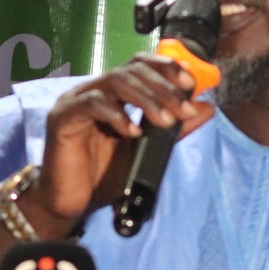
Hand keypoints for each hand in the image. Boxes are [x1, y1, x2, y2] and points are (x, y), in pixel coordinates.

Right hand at [18, 53, 215, 236]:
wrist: (71, 204)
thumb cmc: (104, 177)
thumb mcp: (148, 150)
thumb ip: (175, 129)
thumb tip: (205, 109)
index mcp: (113, 93)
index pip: (141, 65)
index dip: (166, 68)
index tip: (191, 84)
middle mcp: (94, 90)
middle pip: (132, 69)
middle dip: (163, 86)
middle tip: (183, 109)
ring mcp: (76, 101)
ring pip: (115, 81)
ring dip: (146, 98)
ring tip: (164, 121)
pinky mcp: (63, 117)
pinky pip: (93, 104)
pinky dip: (117, 115)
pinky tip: (133, 132)